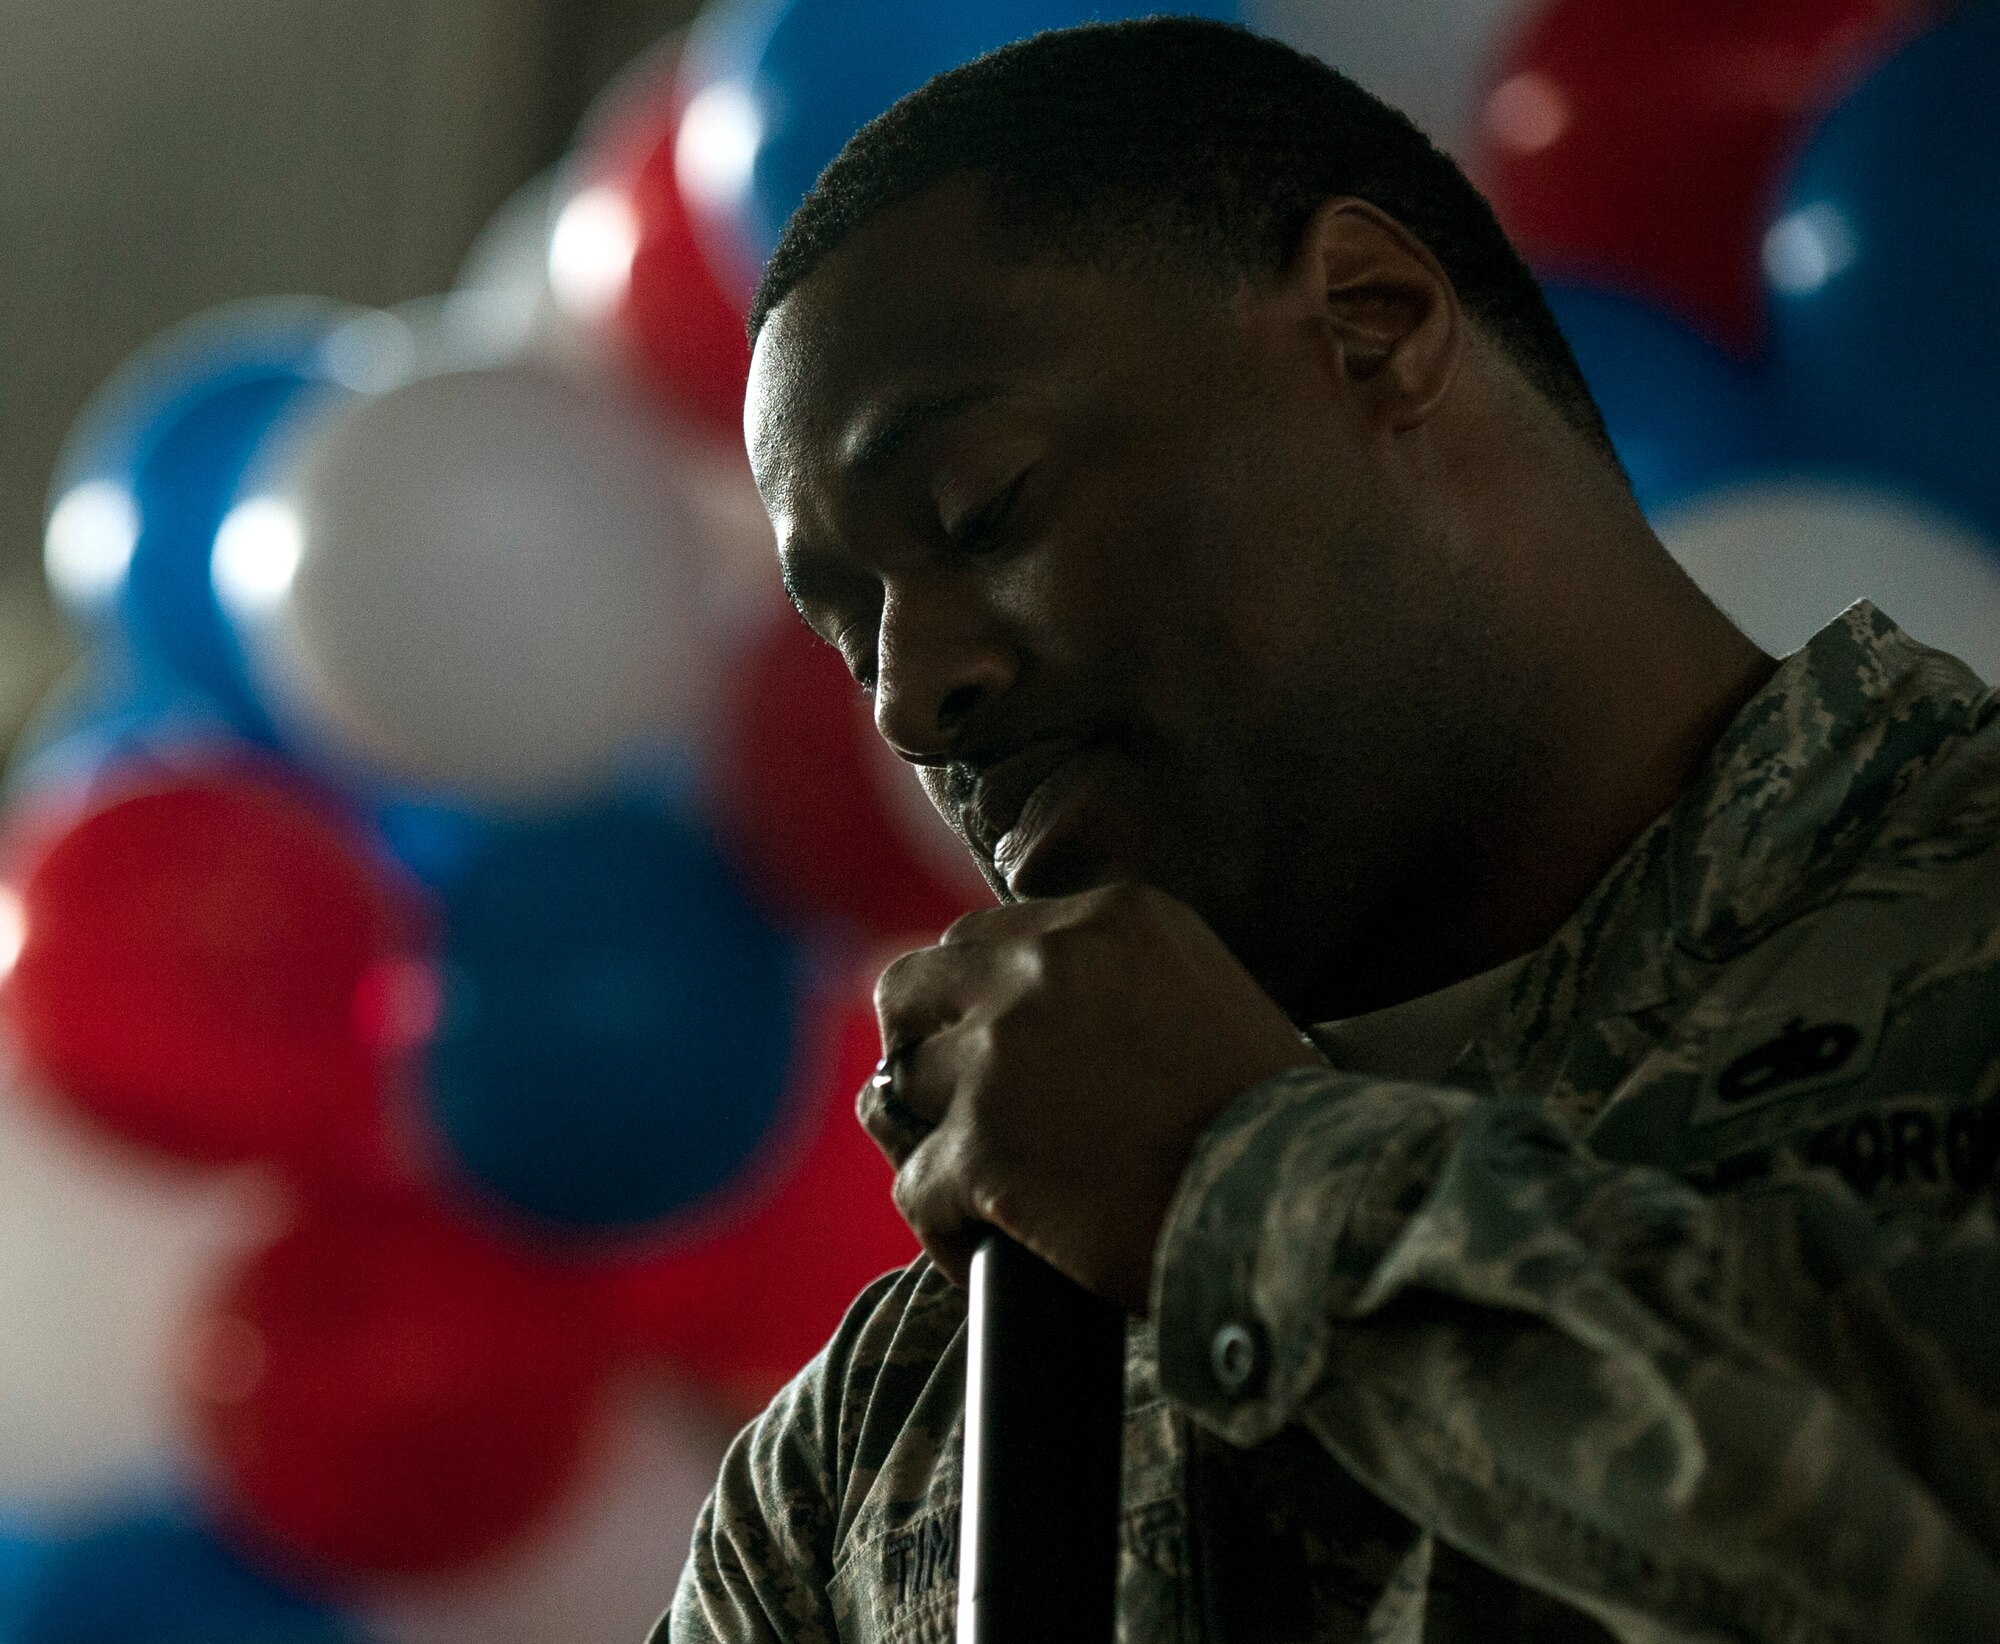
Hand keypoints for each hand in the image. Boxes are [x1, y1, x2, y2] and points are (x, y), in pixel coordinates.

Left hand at [862, 882, 1324, 1310]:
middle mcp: (1043, 965)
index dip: (975, 1001)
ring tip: (981, 1190)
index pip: (981, 937)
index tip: (993, 1050)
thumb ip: (1117, 980)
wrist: (1296, 1202)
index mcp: (1109, 918)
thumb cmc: (1272, 1118)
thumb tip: (1048, 1022)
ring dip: (937, 1139)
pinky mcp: (979, 1145)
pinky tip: (983, 1250)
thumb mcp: (1206, 994)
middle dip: (923, 1047)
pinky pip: (916, 1186)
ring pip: (905, 1091)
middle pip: (912, 988)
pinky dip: (943, 1226)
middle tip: (955, 1105)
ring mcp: (1001, 1053)